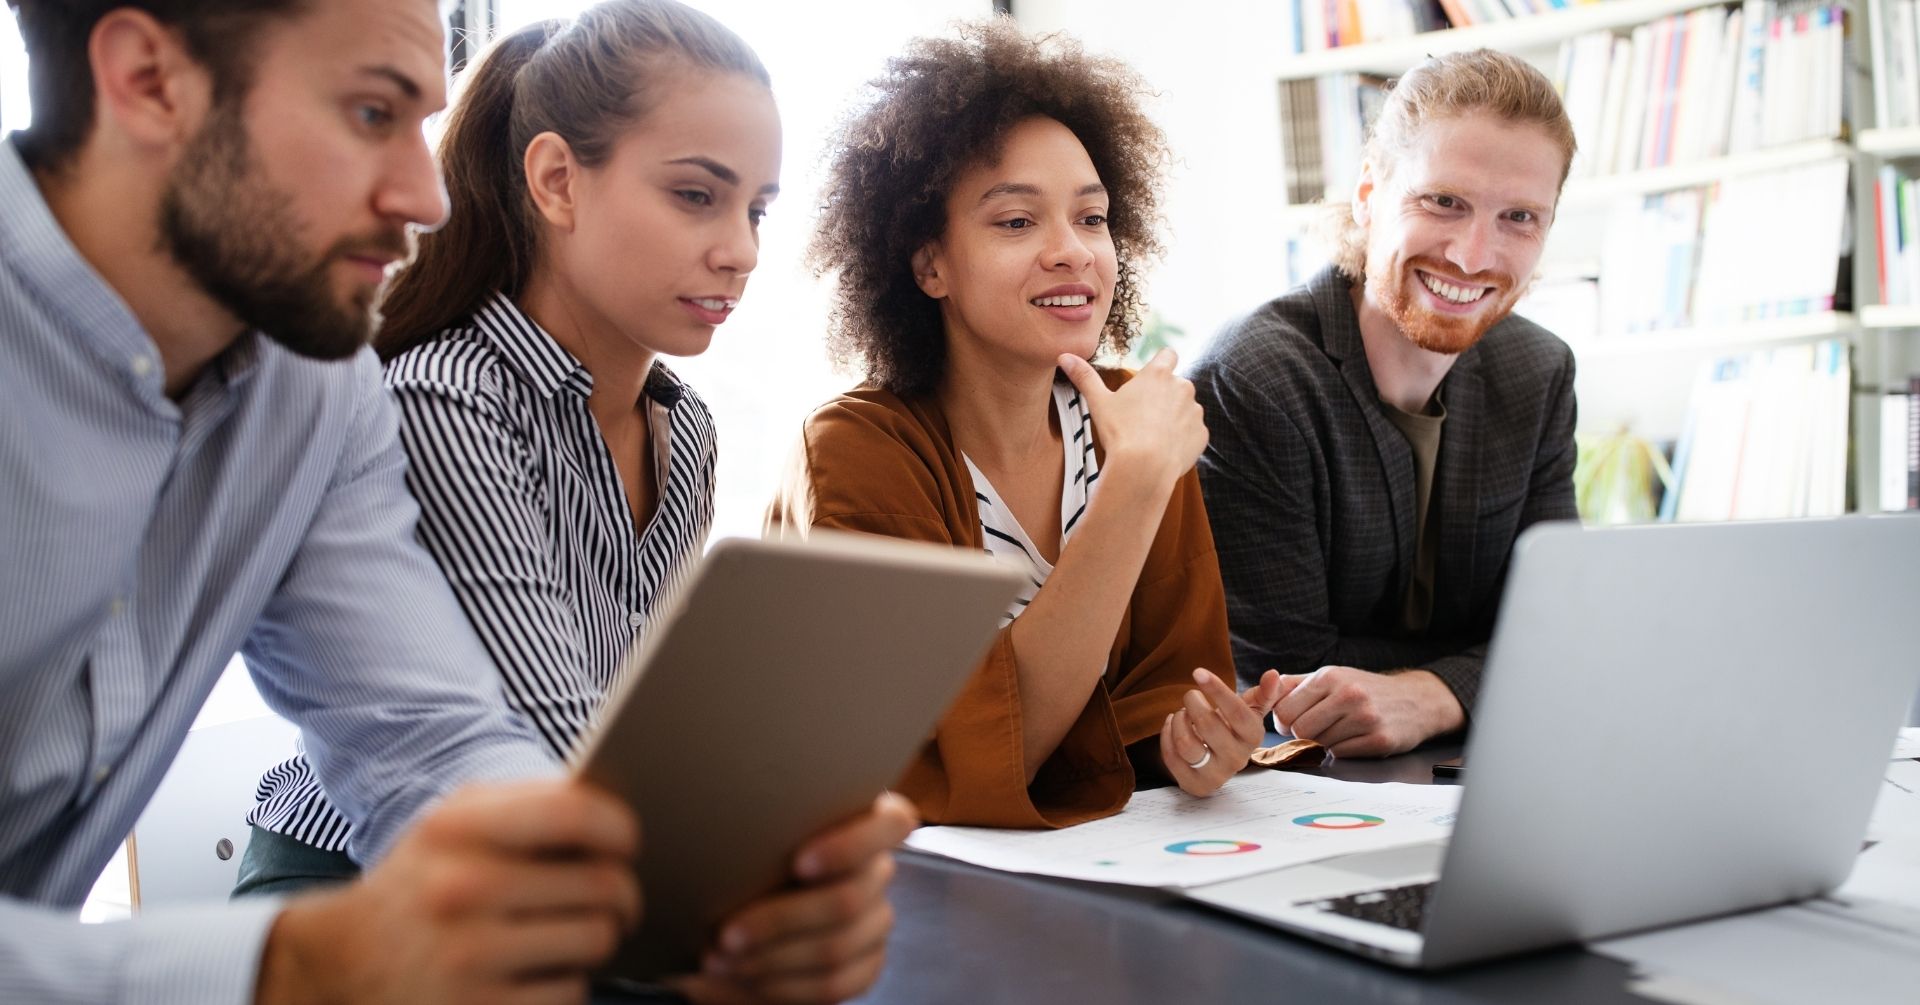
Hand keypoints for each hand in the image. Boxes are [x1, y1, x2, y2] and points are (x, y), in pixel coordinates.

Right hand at [255, 780, 640, 1004]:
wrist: (343, 961)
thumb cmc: (422, 881)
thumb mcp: (452, 825)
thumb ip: (526, 804)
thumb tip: (615, 809)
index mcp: (457, 830)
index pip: (574, 814)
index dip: (619, 827)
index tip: (629, 842)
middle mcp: (460, 890)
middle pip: (601, 885)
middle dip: (623, 893)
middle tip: (619, 898)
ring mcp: (468, 956)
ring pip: (595, 939)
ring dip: (598, 936)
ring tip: (580, 930)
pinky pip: (571, 990)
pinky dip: (568, 980)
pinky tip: (543, 969)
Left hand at [676, 792, 918, 1004]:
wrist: (745, 917)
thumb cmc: (748, 863)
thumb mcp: (756, 836)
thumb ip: (766, 828)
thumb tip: (731, 829)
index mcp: (866, 822)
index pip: (892, 823)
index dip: (849, 846)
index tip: (799, 863)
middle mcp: (878, 870)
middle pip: (847, 898)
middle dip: (779, 921)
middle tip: (727, 933)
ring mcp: (877, 920)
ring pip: (836, 946)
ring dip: (771, 958)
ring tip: (723, 959)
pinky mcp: (867, 964)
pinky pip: (834, 983)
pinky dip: (784, 985)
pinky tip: (748, 977)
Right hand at [1057, 349, 1207, 495]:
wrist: (1144, 468)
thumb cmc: (1120, 432)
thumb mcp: (1098, 402)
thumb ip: (1085, 377)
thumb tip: (1064, 356)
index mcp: (1159, 374)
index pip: (1168, 355)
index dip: (1161, 364)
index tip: (1150, 379)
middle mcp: (1183, 387)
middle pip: (1176, 384)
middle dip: (1165, 397)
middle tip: (1143, 417)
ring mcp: (1195, 411)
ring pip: (1186, 409)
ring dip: (1175, 417)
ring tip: (1153, 437)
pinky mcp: (1202, 434)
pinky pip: (1193, 432)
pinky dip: (1183, 439)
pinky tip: (1164, 450)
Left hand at [1160, 668, 1284, 796]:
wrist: (1218, 758)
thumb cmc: (1233, 727)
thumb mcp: (1250, 710)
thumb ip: (1263, 692)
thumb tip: (1273, 674)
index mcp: (1254, 737)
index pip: (1237, 712)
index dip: (1217, 690)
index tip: (1198, 672)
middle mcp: (1238, 760)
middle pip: (1208, 725)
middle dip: (1192, 702)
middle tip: (1190, 696)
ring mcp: (1216, 776)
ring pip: (1186, 744)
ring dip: (1178, 720)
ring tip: (1181, 714)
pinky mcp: (1194, 785)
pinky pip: (1171, 757)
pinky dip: (1166, 734)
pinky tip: (1172, 726)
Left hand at [1270, 666, 1464, 757]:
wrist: (1416, 700)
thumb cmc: (1365, 689)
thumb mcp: (1331, 676)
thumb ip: (1294, 684)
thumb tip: (1262, 690)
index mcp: (1329, 677)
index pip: (1284, 710)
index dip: (1285, 721)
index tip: (1295, 721)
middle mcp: (1347, 694)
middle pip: (1299, 730)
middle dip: (1303, 734)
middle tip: (1317, 729)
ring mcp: (1365, 718)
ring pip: (1320, 744)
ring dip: (1325, 742)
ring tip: (1341, 730)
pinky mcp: (1379, 740)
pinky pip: (1342, 754)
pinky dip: (1343, 750)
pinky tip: (1355, 738)